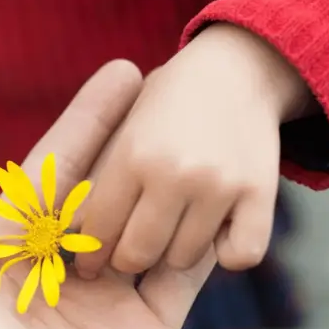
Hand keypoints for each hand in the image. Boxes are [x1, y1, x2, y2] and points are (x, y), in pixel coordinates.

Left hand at [0, 61, 216, 328]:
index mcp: (11, 247)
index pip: (60, 167)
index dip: (90, 119)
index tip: (122, 72)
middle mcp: (62, 269)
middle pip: (112, 189)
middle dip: (141, 138)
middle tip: (176, 84)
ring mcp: (108, 302)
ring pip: (151, 223)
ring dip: (178, 180)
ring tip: (208, 130)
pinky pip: (184, 276)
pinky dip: (207, 241)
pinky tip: (229, 197)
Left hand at [75, 24, 314, 276]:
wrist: (238, 67)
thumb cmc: (168, 101)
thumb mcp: (126, 127)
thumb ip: (97, 176)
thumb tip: (69, 230)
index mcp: (131, 154)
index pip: (96, 228)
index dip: (89, 251)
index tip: (88, 261)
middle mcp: (173, 171)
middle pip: (136, 254)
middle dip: (126, 259)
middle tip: (128, 254)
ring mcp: (219, 184)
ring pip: (183, 259)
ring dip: (174, 254)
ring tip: (171, 234)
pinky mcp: (259, 193)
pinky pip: (240, 255)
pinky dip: (228, 252)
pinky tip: (218, 235)